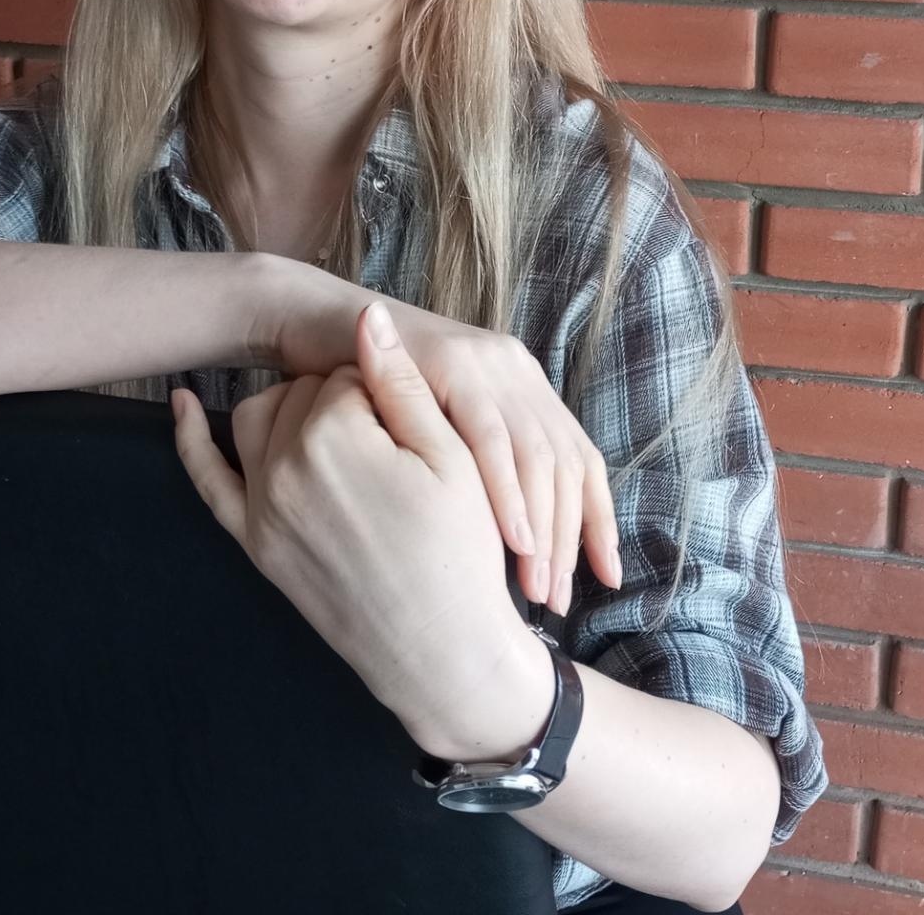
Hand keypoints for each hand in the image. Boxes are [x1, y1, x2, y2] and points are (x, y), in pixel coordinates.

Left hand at [171, 303, 553, 754]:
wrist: (442, 651)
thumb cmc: (462, 552)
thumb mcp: (453, 457)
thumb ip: (401, 383)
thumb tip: (366, 316)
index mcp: (333, 438)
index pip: (347, 373)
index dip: (390, 395)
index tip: (420, 435)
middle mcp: (281, 468)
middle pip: (303, 391)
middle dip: (345, 401)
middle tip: (395, 447)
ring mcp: (260, 509)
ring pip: (258, 418)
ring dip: (293, 412)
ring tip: (346, 438)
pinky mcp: (254, 543)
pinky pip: (207, 480)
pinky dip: (191, 439)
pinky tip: (182, 403)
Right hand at [273, 263, 623, 613]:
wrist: (316, 324)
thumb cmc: (372, 391)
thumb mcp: (439, 431)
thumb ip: (479, 466)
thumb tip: (519, 540)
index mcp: (524, 386)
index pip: (580, 458)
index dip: (598, 520)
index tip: (607, 577)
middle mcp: (516, 370)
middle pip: (566, 462)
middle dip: (569, 538)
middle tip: (558, 600)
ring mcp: (486, 362)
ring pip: (536, 453)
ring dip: (542, 525)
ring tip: (537, 587)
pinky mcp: (450, 362)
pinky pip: (488, 435)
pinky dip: (505, 489)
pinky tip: (511, 536)